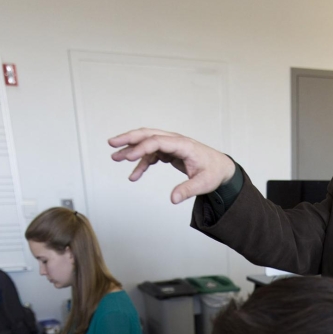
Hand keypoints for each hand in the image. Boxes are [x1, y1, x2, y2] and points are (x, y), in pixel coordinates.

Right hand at [109, 128, 235, 204]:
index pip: (158, 141)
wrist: (220, 168)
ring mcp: (171, 145)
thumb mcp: (203, 184)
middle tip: (111, 143)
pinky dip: (141, 164)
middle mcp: (175, 141)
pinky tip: (134, 176)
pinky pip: (151, 155)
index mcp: (183, 145)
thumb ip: (187, 190)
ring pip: (146, 142)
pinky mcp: (169, 152)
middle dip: (129, 138)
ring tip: (115, 157)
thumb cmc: (213, 172)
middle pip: (148, 134)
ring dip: (131, 149)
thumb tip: (173, 199)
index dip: (142, 148)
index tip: (129, 157)